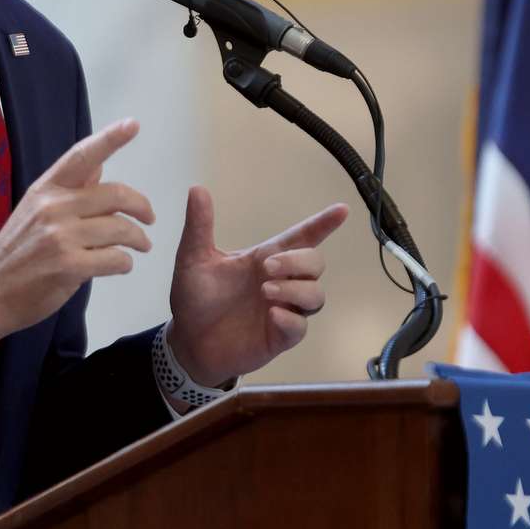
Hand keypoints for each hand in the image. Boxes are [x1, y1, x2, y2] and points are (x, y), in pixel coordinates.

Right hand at [0, 118, 154, 375]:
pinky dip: (125, 263)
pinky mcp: (68, 267)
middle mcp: (53, 207)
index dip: (109, 139)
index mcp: (45, 189)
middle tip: (150, 219)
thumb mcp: (34, 211)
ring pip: (120, 229)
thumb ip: (69, 191)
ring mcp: (60, 236)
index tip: (132, 124)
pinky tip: (121, 265)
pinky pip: (115, 259)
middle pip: (115, 194)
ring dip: (138, 239)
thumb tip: (98, 166)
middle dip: (142, 207)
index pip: (81, 157)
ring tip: (141, 246)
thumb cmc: (13, 253)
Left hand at [167, 187, 347, 386]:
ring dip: (296, 290)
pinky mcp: (279, 337)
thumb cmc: (194, 297)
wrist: (187, 340)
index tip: (342, 210)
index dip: (322, 224)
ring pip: (315, 295)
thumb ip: (199, 226)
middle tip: (268, 267)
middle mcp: (279, 282)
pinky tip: (273, 315)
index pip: (300, 237)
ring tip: (266, 291)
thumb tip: (197, 188)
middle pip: (315, 263)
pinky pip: (300, 328)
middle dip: (299, 261)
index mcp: (262, 258)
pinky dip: (291, 319)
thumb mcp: (192, 258)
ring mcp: (282, 309)